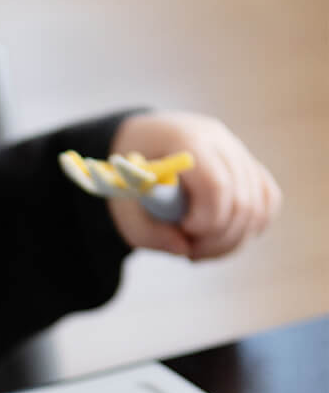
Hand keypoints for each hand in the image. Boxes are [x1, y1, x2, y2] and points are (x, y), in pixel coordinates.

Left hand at [108, 113, 280, 259]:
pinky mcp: (250, 168)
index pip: (216, 185)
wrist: (140, 146)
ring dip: (232, 240)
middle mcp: (219, 142)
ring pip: (259, 205)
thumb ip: (149, 231)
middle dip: (217, 238)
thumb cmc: (130, 180)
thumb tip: (184, 249)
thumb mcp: (124, 208)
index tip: (183, 230)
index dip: (205, 219)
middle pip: (242, 200)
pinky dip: (248, 229)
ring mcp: (239, 153)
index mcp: (184, 141)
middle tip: (189, 251)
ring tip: (198, 249)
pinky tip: (218, 238)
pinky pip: (267, 203)